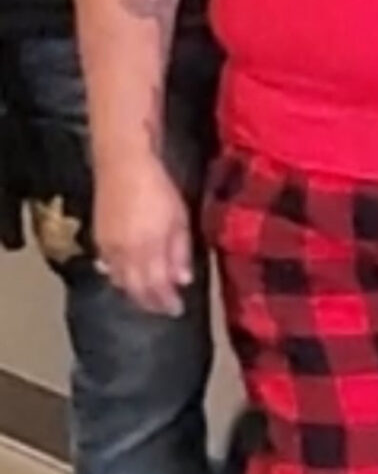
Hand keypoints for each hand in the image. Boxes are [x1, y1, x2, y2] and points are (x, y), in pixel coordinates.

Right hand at [93, 154, 192, 316]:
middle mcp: (125, 254)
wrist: (122, 164)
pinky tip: (124, 278)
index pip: (156, 288)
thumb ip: (179, 252)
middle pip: (136, 289)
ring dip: (134, 292)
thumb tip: (182, 280)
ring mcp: (109, 247)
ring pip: (120, 280)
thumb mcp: (179, 219)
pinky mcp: (98, 237)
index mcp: (148, 249)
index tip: (177, 309)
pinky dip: (118, 277)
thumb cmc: (157, 188)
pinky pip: (108, 267)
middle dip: (150, 303)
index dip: (166, 302)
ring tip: (146, 297)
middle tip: (162, 309)